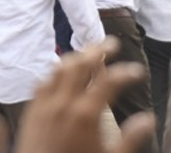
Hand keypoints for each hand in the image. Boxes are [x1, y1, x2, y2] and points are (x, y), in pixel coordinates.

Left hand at [16, 38, 154, 152]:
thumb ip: (130, 139)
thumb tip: (148, 118)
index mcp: (85, 115)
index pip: (109, 82)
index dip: (125, 72)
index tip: (138, 71)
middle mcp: (63, 103)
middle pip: (81, 64)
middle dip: (98, 50)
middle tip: (112, 42)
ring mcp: (44, 104)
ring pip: (60, 68)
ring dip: (76, 57)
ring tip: (89, 53)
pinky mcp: (31, 109)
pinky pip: (43, 81)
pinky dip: (56, 72)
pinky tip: (62, 73)